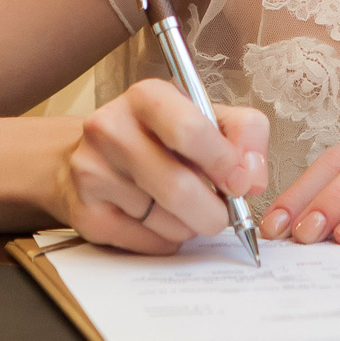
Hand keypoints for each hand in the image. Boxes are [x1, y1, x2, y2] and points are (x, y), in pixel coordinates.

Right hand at [58, 79, 268, 254]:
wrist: (92, 156)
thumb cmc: (160, 136)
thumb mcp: (207, 116)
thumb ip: (245, 134)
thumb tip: (253, 178)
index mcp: (146, 97)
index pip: (189, 130)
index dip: (224, 162)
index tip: (240, 182)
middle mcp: (110, 129)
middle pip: (178, 187)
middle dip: (214, 211)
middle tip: (224, 213)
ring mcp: (92, 173)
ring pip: (167, 223)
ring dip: (191, 225)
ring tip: (184, 208)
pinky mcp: (86, 214)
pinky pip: (149, 243)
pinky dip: (168, 239)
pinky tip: (159, 218)